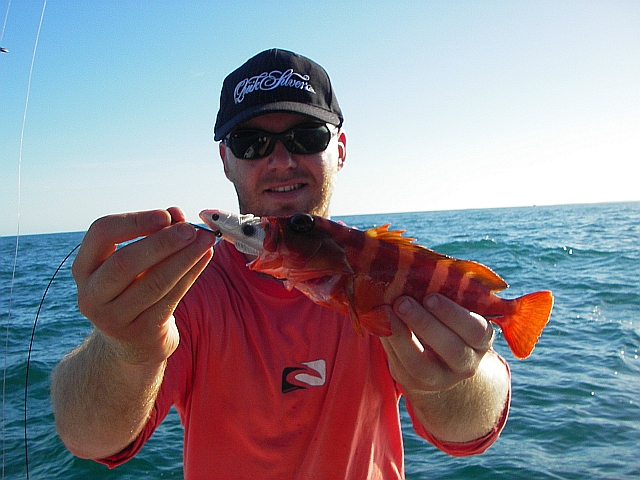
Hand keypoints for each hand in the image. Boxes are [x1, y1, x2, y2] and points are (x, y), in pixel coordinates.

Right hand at [71, 207, 214, 364]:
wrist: (131, 343)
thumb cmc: (134, 289)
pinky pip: (170, 299)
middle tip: (190, 229)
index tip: (166, 215)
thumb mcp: (135, 262)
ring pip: (153, 283)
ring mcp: (113, 318)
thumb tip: (177, 214)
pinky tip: (204, 258)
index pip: (101, 233)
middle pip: (124, 262)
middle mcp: (91, 294)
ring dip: (184, 258)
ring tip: (205, 241)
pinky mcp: (140, 333)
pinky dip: (190, 275)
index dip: (135, 221)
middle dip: (162, 243)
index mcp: (84, 267)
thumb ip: (152, 234)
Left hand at [380, 294, 494, 393]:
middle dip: (425, 324)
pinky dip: (388, 343)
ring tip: (386, 311)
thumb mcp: (453, 311)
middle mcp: (466, 364)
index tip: (430, 297)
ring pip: (421, 366)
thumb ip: (442, 295)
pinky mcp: (415, 384)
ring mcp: (441, 379)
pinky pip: (400, 367)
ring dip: (400, 337)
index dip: (452, 314)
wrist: (439, 361)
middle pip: (452, 350)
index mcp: (480, 340)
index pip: (475, 330)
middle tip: (402, 301)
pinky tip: (379, 323)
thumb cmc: (446, 322)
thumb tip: (413, 271)